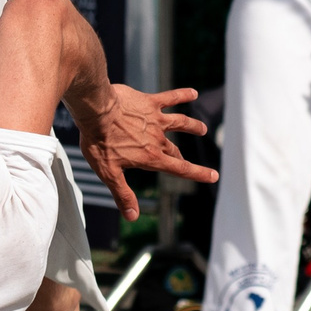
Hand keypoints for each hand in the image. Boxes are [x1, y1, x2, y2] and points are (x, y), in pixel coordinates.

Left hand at [69, 85, 215, 216]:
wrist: (96, 111)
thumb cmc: (99, 142)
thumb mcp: (108, 173)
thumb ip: (122, 194)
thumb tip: (132, 217)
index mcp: (151, 157)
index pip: (180, 168)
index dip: (198, 173)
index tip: (214, 176)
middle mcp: (158, 139)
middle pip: (175, 149)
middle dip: (181, 155)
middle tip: (184, 158)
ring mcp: (156, 119)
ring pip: (180, 123)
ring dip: (192, 127)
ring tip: (203, 129)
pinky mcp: (149, 102)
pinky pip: (170, 98)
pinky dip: (183, 95)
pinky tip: (193, 93)